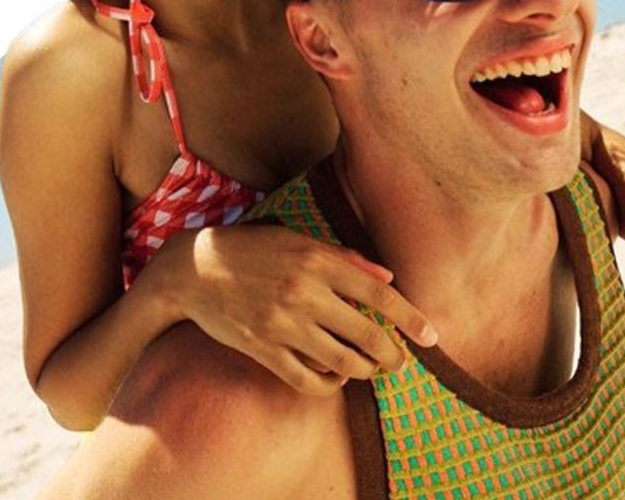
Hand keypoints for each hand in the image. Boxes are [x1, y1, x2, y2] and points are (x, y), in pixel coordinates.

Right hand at [147, 224, 438, 395]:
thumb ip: (343, 258)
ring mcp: (283, 323)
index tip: (432, 337)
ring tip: (370, 369)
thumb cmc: (249, 249)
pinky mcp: (263, 348)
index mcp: (315, 259)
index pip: (377, 293)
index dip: (410, 318)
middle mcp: (303, 292)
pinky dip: (328, 384)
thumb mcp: (295, 240)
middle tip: (400, 363)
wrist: (192, 270)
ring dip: (364, 371)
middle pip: (366, 334)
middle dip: (392, 355)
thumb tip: (387, 279)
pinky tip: (335, 377)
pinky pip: (307, 379)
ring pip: (342, 361)